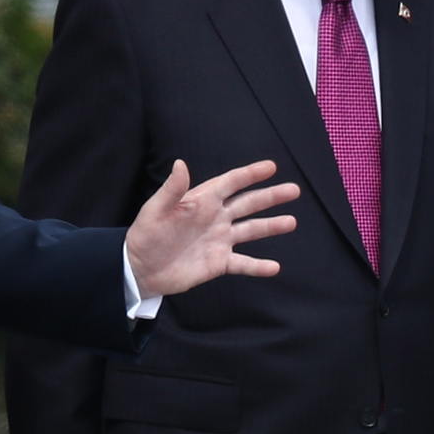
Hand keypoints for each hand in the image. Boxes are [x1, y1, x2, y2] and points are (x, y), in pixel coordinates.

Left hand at [125, 159, 299, 299]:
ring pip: (251, 230)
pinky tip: (274, 267)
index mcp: (201, 201)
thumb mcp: (156, 211)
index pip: (231, 183)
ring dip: (271, 226)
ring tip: (292, 222)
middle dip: (270, 197)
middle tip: (293, 190)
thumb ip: (172, 190)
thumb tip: (181, 163)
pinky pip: (243, 263)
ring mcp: (218, 241)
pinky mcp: (218, 263)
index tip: (271, 166)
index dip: (250, 174)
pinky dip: (259, 266)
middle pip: (248, 204)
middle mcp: (214, 219)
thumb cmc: (145, 236)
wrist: (139, 270)